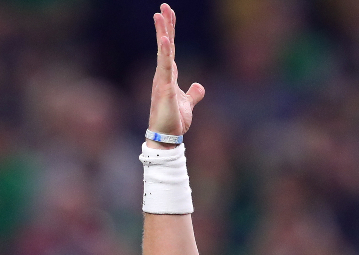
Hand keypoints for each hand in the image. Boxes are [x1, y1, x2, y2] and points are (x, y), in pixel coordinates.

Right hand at [147, 4, 204, 148]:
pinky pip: (165, 66)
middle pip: (165, 45)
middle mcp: (163, 74)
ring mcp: (162, 79)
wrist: (167, 138)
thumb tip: (199, 86)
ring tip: (160, 14)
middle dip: (165, 25)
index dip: (169, 31)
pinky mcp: (164, 88)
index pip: (169, 49)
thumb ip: (193, 94)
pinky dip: (164, 52)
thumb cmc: (174, 121)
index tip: (168, 14)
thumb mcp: (188, 104)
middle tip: (164, 6)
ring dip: (162, 32)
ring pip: (163, 51)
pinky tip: (164, 39)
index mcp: (169, 76)